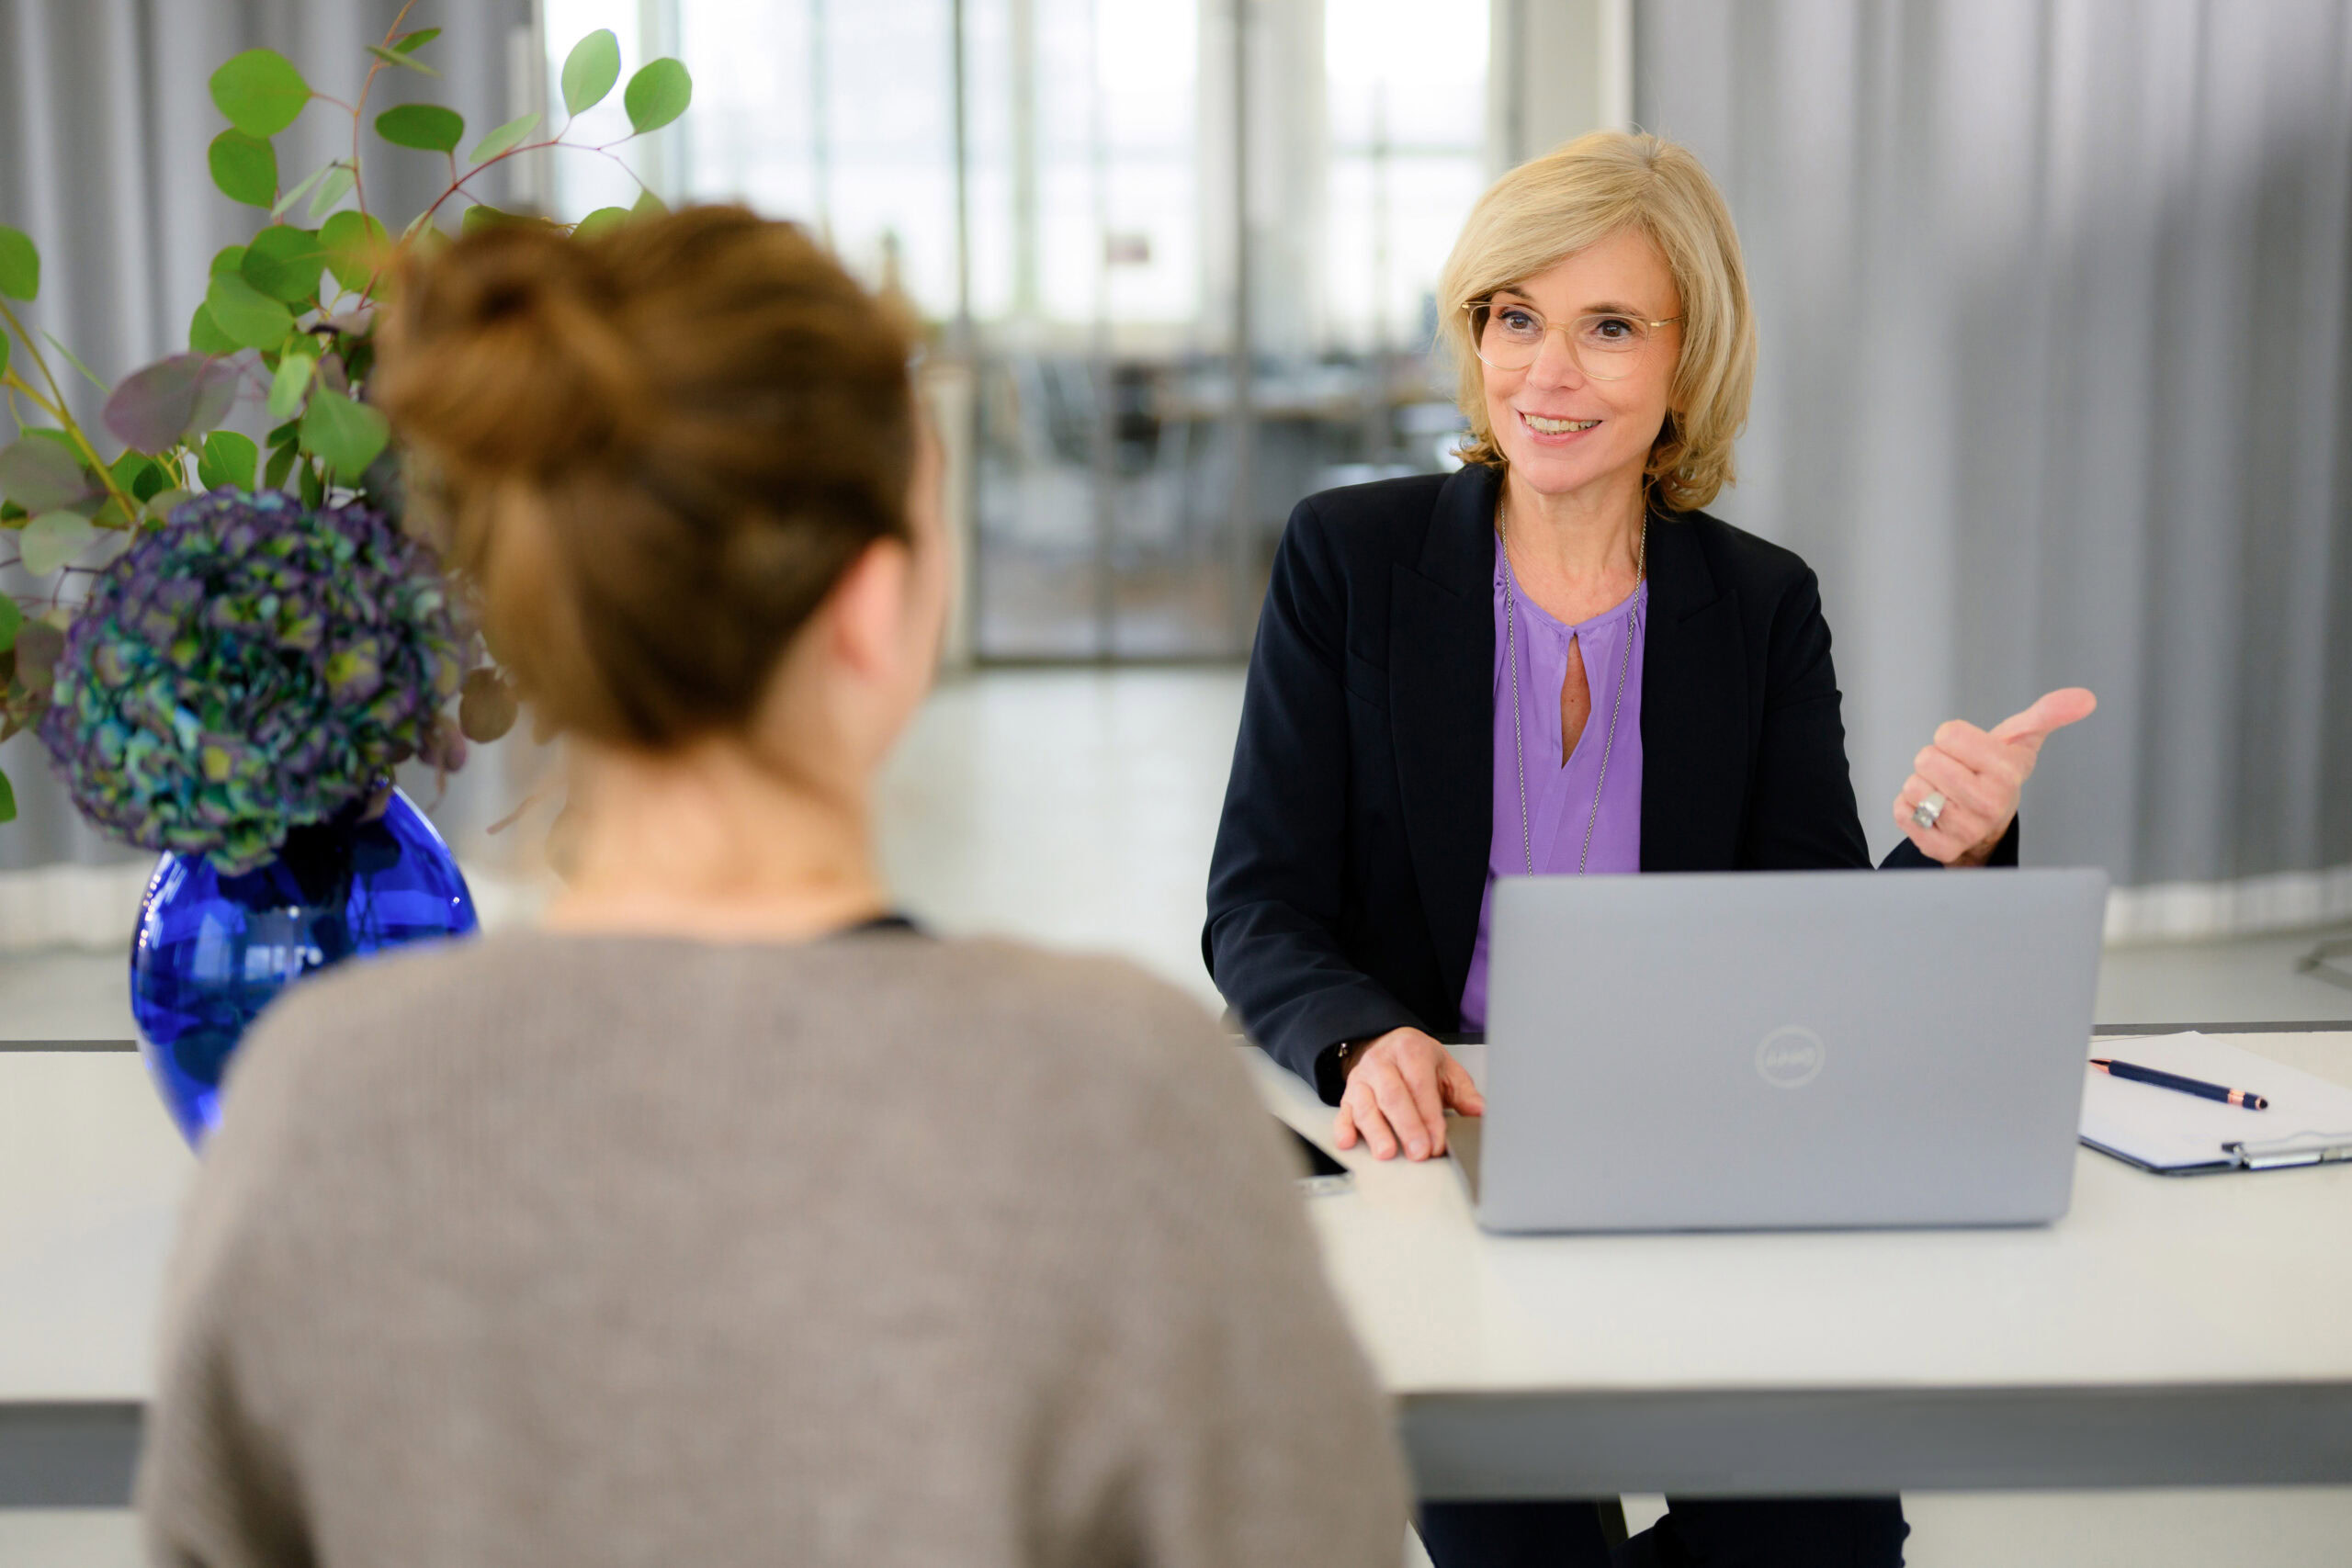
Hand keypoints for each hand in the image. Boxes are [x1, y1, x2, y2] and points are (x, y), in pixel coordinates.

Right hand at [1332, 1026, 1484, 1161]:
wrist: (1383, 1043)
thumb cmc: (1415, 1059)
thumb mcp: (1444, 1068)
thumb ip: (1463, 1093)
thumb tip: (1480, 1113)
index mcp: (1410, 1051)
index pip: (1420, 1086)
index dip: (1429, 1116)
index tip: (1437, 1141)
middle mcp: (1382, 1063)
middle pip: (1393, 1096)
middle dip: (1407, 1126)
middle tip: (1419, 1152)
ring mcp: (1362, 1080)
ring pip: (1366, 1105)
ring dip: (1376, 1130)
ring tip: (1387, 1152)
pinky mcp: (1347, 1096)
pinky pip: (1343, 1112)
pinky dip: (1343, 1128)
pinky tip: (1348, 1141)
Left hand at [1892, 687, 2096, 865]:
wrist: (1990, 825)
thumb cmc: (2000, 773)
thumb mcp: (2021, 740)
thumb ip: (2048, 714)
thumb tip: (2086, 697)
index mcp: (2007, 772)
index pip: (1947, 733)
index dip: (1952, 737)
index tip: (1968, 751)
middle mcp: (1989, 804)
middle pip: (1926, 758)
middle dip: (1934, 761)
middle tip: (1956, 772)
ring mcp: (1965, 830)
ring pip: (1912, 786)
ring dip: (1922, 785)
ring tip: (1946, 792)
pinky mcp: (1939, 848)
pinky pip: (1900, 812)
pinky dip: (1908, 808)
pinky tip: (1933, 812)